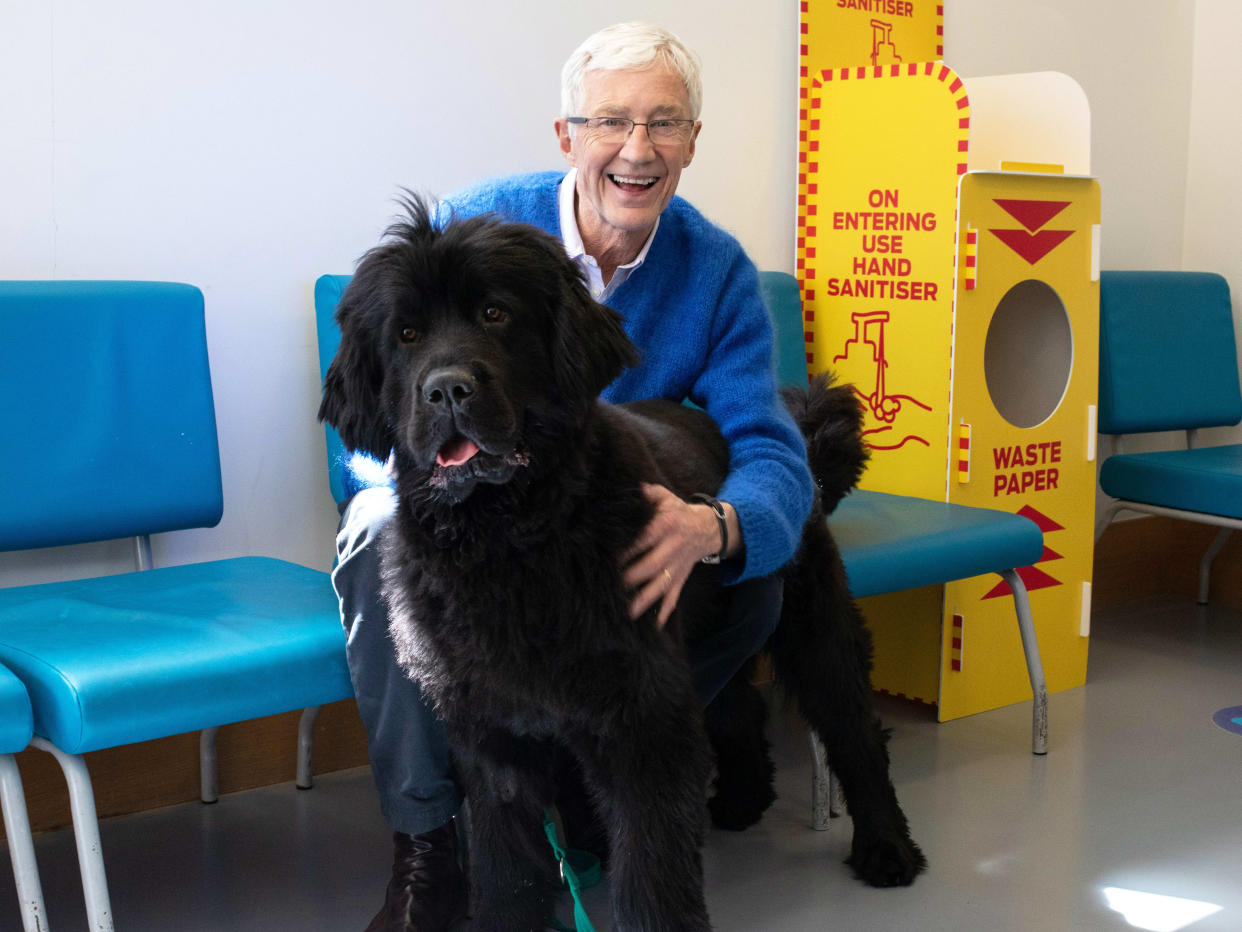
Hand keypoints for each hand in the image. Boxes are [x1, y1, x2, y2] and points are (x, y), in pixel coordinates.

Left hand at [622, 483, 722, 626]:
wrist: (708, 528)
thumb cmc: (678, 512)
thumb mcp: (664, 496)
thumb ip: (646, 492)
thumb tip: (629, 488)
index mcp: (666, 526)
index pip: (643, 540)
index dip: (627, 550)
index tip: (607, 559)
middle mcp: (672, 548)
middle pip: (650, 566)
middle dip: (631, 579)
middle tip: (610, 589)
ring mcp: (678, 566)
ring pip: (661, 586)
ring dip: (644, 600)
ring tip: (627, 614)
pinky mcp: (681, 578)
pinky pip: (674, 597)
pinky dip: (664, 612)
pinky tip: (654, 626)